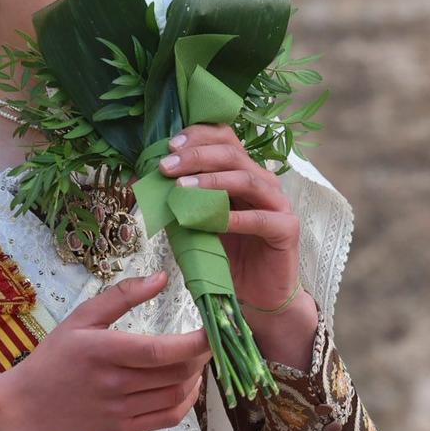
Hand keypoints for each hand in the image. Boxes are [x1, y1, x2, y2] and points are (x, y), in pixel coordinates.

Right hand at [0, 273, 207, 430]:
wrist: (27, 406)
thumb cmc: (55, 357)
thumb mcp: (81, 318)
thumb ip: (122, 296)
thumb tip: (162, 277)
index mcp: (103, 352)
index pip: (160, 351)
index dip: (194, 342)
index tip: (213, 329)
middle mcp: (114, 384)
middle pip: (175, 373)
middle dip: (201, 356)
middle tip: (207, 340)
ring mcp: (120, 410)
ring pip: (176, 395)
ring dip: (197, 377)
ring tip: (198, 359)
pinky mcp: (124, 429)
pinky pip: (168, 418)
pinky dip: (187, 402)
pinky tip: (188, 386)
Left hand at [157, 124, 300, 312]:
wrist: (256, 294)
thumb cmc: (226, 255)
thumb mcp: (195, 222)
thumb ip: (177, 200)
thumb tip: (143, 181)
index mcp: (243, 172)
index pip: (225, 138)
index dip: (198, 137)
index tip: (169, 146)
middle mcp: (263, 181)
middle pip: (232, 154)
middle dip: (196, 156)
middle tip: (167, 166)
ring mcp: (278, 203)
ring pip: (246, 180)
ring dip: (211, 181)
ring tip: (182, 188)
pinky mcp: (286, 229)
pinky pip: (259, 219)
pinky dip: (233, 218)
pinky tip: (211, 222)